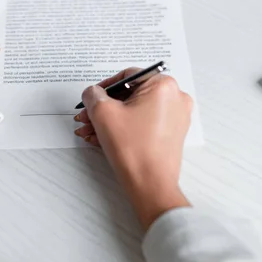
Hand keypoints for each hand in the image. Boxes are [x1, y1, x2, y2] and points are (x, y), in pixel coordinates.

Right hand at [74, 69, 192, 229]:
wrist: (150, 185)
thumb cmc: (133, 149)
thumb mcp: (103, 113)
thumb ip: (93, 95)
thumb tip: (92, 93)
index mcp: (163, 86)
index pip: (127, 76)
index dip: (103, 87)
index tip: (91, 98)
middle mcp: (174, 98)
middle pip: (130, 95)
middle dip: (103, 107)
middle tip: (86, 117)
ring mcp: (175, 117)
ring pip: (134, 111)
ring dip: (109, 119)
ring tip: (89, 131)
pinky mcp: (170, 133)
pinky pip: (142, 123)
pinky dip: (122, 128)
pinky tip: (101, 138)